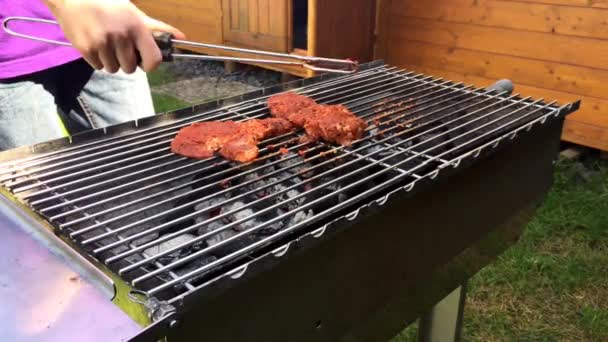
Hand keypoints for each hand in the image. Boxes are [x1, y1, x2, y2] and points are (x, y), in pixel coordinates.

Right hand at [44, 0, 184, 72]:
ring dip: (111, 61)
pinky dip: (98, 60)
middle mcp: (121, 37)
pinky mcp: (86, 49)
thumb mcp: (133, 13)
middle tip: (119, 46)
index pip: (153, 61)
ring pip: (114, 69)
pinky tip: (96, 44)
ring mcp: (102, 44)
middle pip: (131, 68)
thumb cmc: (107, 4)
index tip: (143, 60)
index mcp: (136, 28)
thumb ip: (157, 28)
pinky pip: (99, 67)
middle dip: (126, 61)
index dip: (149, 64)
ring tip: (106, 44)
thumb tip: (181, 37)